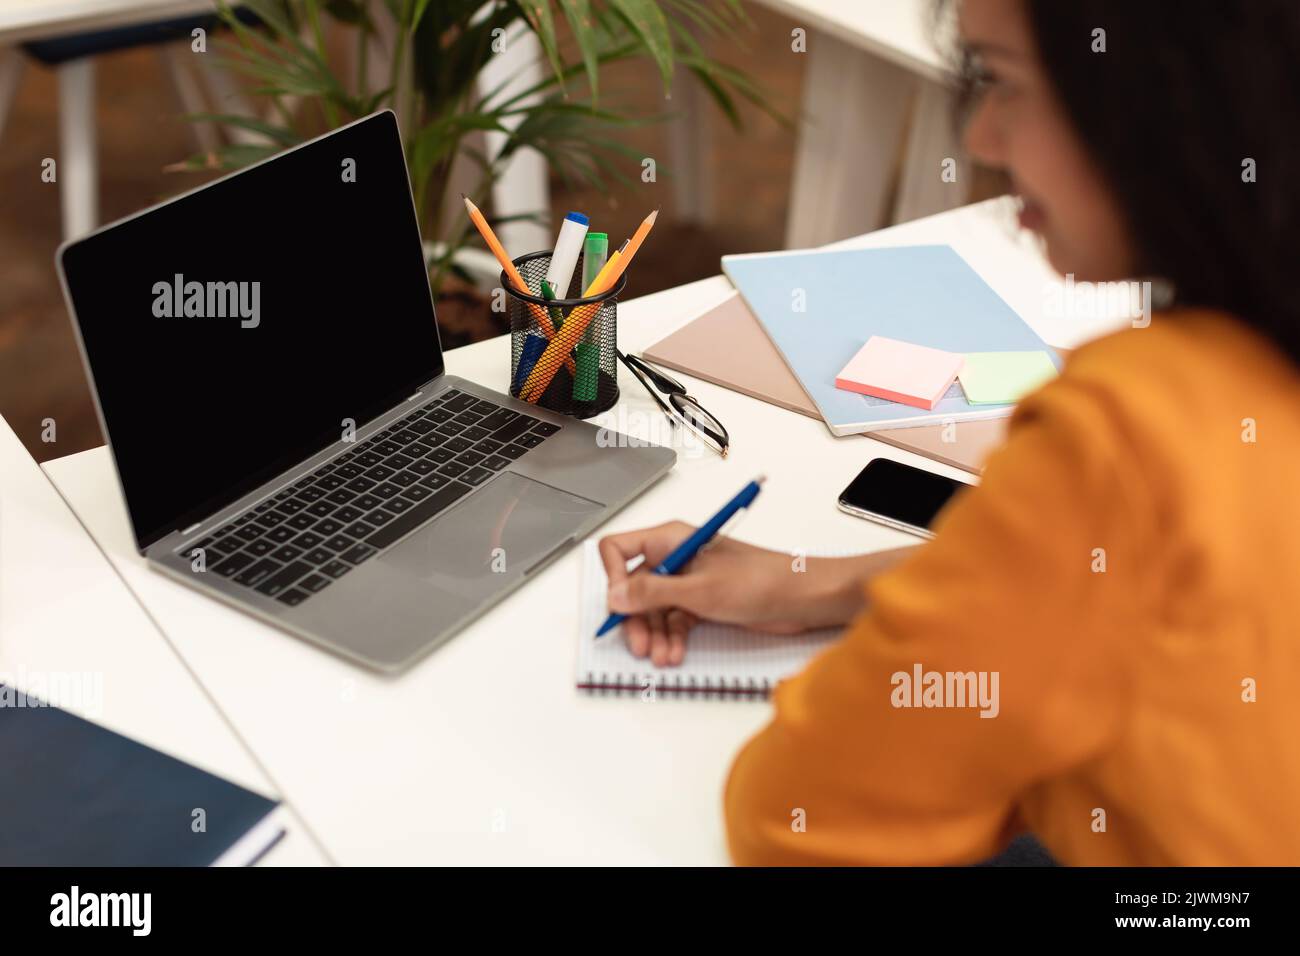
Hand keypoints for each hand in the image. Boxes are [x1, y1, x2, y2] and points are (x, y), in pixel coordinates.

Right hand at [598, 522, 912, 665]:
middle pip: (634, 586)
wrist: (802, 597)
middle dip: (635, 618)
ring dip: (654, 634)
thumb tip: (616, 595)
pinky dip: (672, 637)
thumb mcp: (699, 590)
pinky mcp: (703, 601)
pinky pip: (674, 620)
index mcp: (671, 539)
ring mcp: (689, 581)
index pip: (620, 549)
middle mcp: (677, 557)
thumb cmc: (761, 581)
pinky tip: (675, 654)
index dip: (613, 577)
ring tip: (663, 657)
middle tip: (640, 646)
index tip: (620, 605)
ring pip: (654, 608)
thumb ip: (654, 592)